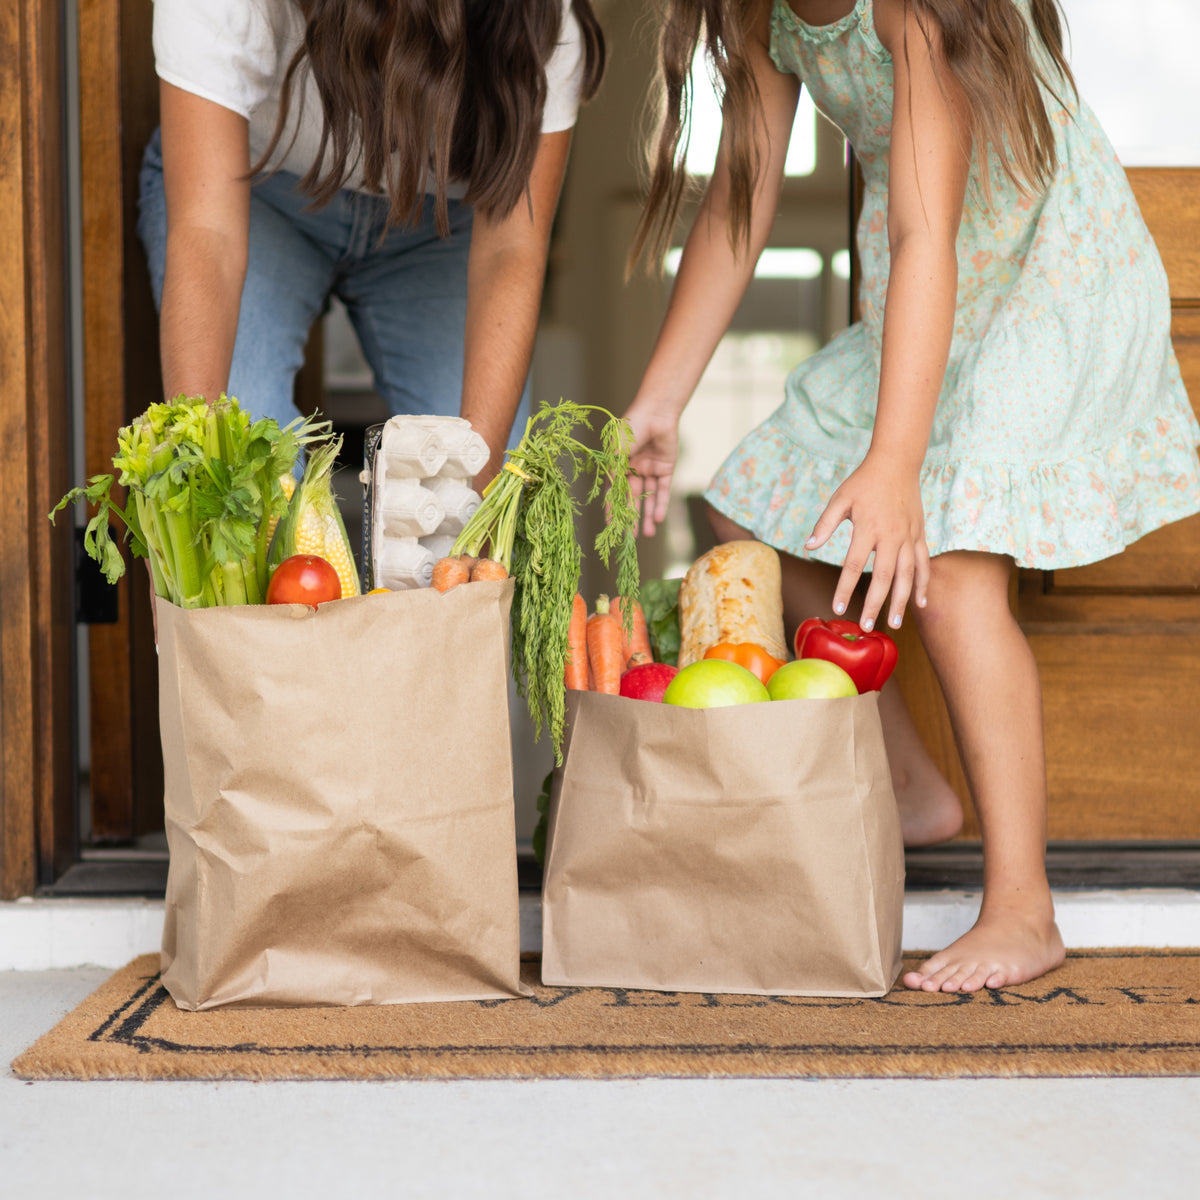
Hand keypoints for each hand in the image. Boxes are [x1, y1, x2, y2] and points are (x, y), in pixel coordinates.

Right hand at [624, 400, 680, 536]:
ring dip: (647, 516)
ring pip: (648, 498)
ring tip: (648, 535)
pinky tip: (658, 519)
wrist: (656, 411)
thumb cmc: (631, 426)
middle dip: (631, 518)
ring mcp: (650, 470)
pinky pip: (663, 490)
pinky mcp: (666, 468)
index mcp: (618, 465)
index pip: (615, 492)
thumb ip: (615, 472)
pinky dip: (661, 504)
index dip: (613, 510)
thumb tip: (612, 496)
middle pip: (632, 499)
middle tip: (630, 539)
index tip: (610, 527)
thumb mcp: (617, 451)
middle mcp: (634, 469)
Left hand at [805, 454, 929, 629]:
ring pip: (907, 574)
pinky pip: (924, 563)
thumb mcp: (840, 499)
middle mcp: (891, 535)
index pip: (853, 565)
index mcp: (868, 528)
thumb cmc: (864, 482)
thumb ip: (824, 524)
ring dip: (901, 600)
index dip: (844, 587)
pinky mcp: (920, 534)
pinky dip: (923, 583)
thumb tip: (808, 546)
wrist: (897, 462)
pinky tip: (921, 603)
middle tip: (868, 625)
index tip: (837, 607)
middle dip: (875, 603)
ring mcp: (909, 536)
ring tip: (895, 623)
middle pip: (883, 576)